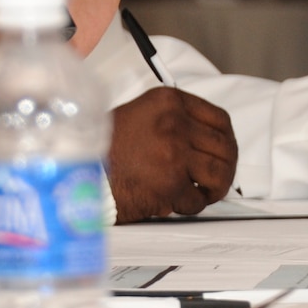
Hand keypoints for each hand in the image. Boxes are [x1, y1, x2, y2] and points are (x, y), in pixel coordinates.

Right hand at [106, 88, 238, 217]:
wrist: (81, 172)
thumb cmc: (104, 148)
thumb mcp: (140, 114)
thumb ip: (173, 120)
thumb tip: (205, 139)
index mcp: (167, 102)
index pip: (219, 119)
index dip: (226, 140)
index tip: (223, 151)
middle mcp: (174, 123)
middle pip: (224, 147)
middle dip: (225, 168)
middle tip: (215, 179)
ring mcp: (174, 153)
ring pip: (219, 174)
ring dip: (214, 188)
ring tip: (200, 192)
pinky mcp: (171, 184)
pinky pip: (198, 200)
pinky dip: (191, 206)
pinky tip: (176, 202)